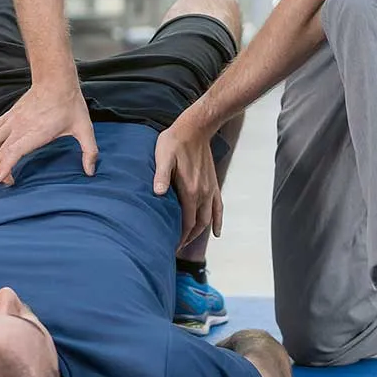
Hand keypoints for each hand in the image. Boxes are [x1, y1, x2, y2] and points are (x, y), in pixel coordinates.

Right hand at [0, 82, 97, 184]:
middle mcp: (18, 127)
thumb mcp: (84, 129)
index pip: (12, 152)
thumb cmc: (70, 105)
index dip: (4, 167)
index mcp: (34, 133)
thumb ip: (89, 151)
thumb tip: (91, 172)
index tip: (1, 180)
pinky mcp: (9, 116)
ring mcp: (11, 121)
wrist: (56, 80)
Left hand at [154, 120, 219, 246]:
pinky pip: (218, 207)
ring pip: (208, 218)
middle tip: (176, 247)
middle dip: (188, 238)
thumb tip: (158, 193)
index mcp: (190, 190)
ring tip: (189, 241)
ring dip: (200, 232)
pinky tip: (217, 232)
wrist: (195, 128)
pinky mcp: (213, 184)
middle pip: (198, 224)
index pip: (187, 222)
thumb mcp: (163, 156)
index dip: (180, 237)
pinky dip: (218, 221)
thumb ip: (161, 176)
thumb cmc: (175, 142)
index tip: (171, 246)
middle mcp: (203, 193)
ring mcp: (210, 189)